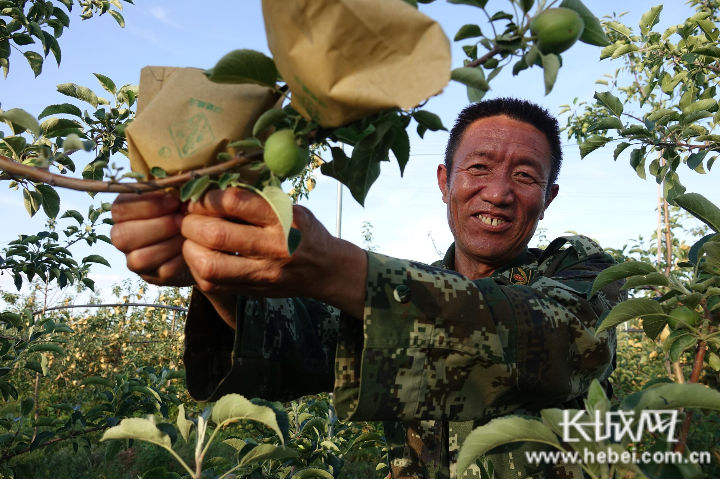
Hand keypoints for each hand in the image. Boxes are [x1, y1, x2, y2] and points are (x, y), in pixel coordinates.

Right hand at [110, 191, 192, 286]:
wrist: (205, 238)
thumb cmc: (186, 208)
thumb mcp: (179, 193)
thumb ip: (172, 187)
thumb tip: (179, 183)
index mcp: (124, 212)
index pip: (120, 208)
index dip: (147, 204)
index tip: (174, 201)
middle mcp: (122, 237)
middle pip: (122, 236)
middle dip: (157, 226)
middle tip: (181, 220)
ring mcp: (135, 260)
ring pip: (138, 259)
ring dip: (168, 245)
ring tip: (187, 234)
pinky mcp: (153, 277)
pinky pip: (162, 272)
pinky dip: (180, 260)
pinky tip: (191, 248)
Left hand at [181, 187, 366, 318]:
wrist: (326, 269)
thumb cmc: (305, 231)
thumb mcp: (290, 207)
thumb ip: (256, 200)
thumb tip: (211, 189)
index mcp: (283, 219)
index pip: (234, 201)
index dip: (207, 197)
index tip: (199, 197)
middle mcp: (274, 247)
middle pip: (216, 234)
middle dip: (191, 223)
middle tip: (188, 218)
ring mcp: (263, 274)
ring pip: (209, 265)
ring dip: (190, 249)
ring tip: (191, 240)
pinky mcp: (253, 291)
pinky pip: (212, 284)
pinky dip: (197, 269)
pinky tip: (200, 257)